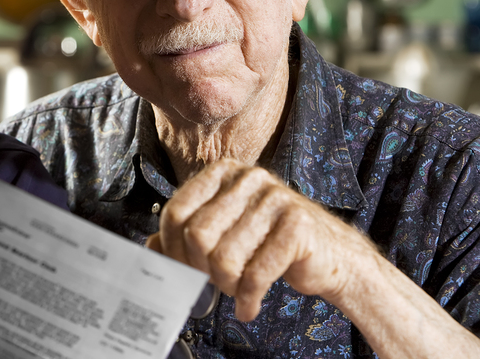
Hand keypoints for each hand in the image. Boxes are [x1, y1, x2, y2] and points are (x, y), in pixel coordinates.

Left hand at [147, 159, 376, 321]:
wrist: (328, 255)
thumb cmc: (267, 242)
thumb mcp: (223, 232)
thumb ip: (185, 235)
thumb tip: (150, 246)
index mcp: (222, 173)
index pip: (176, 212)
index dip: (173, 248)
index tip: (184, 268)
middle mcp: (247, 178)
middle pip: (197, 235)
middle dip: (201, 269)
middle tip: (215, 281)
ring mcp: (274, 197)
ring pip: (224, 257)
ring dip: (227, 286)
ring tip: (237, 289)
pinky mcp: (297, 224)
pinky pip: (256, 273)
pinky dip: (248, 299)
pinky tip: (249, 306)